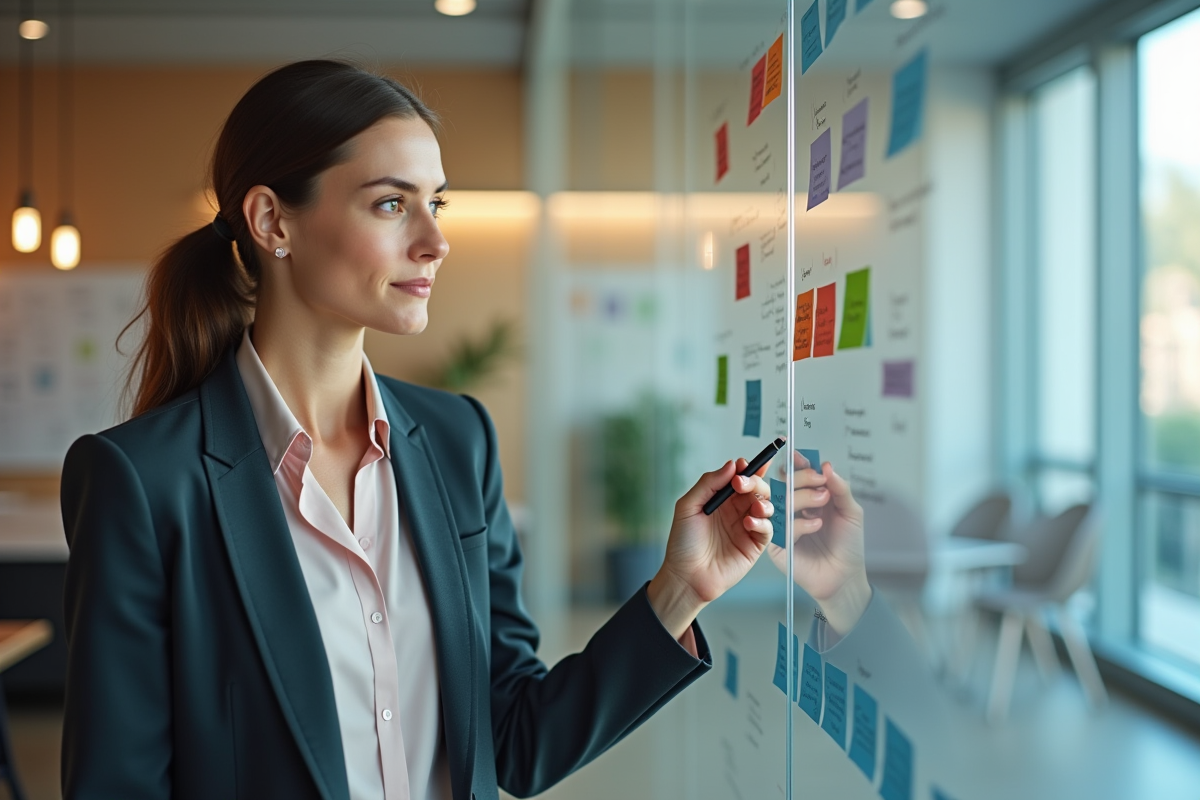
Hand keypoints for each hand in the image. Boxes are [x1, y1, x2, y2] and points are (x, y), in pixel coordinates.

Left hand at [648, 458, 774, 637]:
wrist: (686, 576)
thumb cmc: (683, 543)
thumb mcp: (688, 507)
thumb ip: (708, 484)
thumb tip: (731, 465)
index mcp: (721, 499)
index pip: (740, 477)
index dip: (747, 468)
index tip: (745, 464)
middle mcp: (736, 510)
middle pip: (756, 488)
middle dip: (754, 481)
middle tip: (742, 484)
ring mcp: (746, 527)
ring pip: (766, 505)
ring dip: (763, 500)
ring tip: (753, 505)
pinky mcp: (754, 545)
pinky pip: (767, 529)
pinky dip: (763, 522)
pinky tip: (750, 523)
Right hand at [767, 450, 871, 634]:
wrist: (845, 575)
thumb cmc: (848, 545)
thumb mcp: (851, 512)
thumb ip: (840, 488)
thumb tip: (826, 465)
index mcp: (808, 497)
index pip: (796, 475)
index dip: (797, 464)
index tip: (800, 456)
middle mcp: (793, 509)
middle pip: (785, 484)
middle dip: (802, 478)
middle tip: (820, 482)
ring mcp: (784, 526)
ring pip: (781, 502)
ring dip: (802, 498)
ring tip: (823, 505)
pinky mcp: (778, 545)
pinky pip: (781, 527)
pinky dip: (799, 523)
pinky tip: (815, 525)